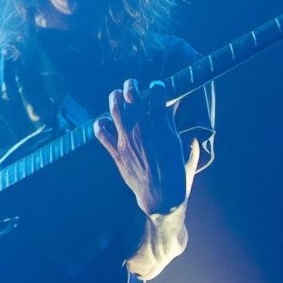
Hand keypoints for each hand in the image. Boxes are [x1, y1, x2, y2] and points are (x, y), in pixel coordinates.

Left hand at [94, 78, 187, 214]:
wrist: (162, 198)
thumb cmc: (177, 174)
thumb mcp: (182, 147)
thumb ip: (175, 126)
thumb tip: (173, 111)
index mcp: (161, 127)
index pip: (158, 95)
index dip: (158, 86)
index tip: (158, 86)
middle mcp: (142, 130)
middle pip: (132, 97)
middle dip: (131, 86)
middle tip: (132, 85)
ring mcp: (127, 141)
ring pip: (115, 110)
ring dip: (115, 98)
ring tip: (117, 95)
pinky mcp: (117, 153)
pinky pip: (101, 134)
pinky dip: (100, 124)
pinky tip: (104, 121)